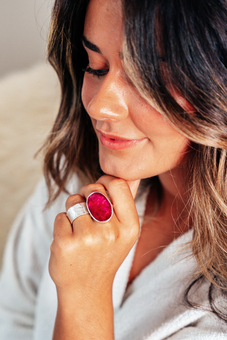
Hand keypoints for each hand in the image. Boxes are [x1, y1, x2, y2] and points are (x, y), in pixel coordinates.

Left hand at [49, 175, 139, 297]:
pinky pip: (61, 215)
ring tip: (79, 228)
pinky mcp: (66, 243)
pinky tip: (69, 239)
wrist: (86, 289)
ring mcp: (88, 238)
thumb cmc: (105, 255)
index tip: (100, 191)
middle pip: (94, 189)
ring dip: (73, 209)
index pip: (117, 184)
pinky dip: (62, 224)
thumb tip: (131, 175)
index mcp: (130, 227)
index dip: (105, 181)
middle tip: (87, 211)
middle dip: (86, 194)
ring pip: (74, 200)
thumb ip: (126, 203)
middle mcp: (112, 232)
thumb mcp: (125, 233)